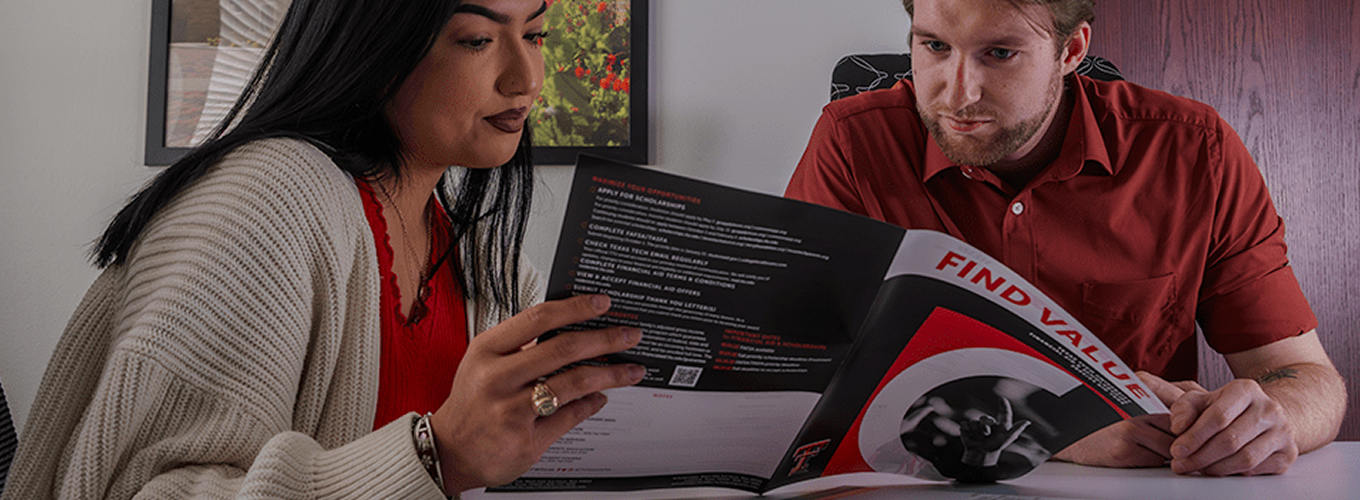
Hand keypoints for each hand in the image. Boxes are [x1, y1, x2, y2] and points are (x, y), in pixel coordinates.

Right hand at [431, 294, 644, 492]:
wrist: (449, 450)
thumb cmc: (471, 403)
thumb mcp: (483, 363)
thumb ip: (521, 345)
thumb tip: (569, 328)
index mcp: (487, 350)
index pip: (539, 318)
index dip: (576, 308)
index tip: (602, 303)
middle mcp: (498, 378)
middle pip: (564, 349)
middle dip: (605, 339)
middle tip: (629, 336)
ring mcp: (512, 411)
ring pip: (574, 384)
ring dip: (610, 375)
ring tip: (630, 370)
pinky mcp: (526, 439)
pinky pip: (570, 416)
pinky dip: (591, 404)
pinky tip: (601, 398)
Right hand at [959, 397, 1030, 466]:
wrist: (980, 455)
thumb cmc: (995, 447)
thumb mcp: (1006, 439)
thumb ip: (1017, 429)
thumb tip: (1027, 421)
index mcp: (1000, 425)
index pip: (1003, 413)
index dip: (1003, 406)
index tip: (1001, 399)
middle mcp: (988, 423)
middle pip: (985, 418)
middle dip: (985, 426)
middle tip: (986, 435)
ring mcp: (977, 424)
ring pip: (974, 422)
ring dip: (977, 432)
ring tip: (979, 439)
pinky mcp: (967, 427)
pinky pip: (966, 424)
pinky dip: (967, 431)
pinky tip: (971, 437)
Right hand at [1053, 372, 1179, 467]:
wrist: (1065, 431)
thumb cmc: (1097, 414)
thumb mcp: (1127, 393)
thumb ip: (1156, 397)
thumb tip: (1191, 408)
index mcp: (1139, 384)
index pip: (1184, 400)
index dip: (1191, 416)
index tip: (1191, 425)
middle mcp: (1136, 404)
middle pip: (1180, 425)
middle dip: (1182, 435)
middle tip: (1177, 440)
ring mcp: (1130, 427)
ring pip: (1171, 446)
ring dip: (1169, 450)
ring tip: (1155, 447)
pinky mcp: (1124, 450)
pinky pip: (1155, 460)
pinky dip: (1153, 460)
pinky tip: (1140, 453)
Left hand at [1165, 377, 1297, 475]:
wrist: (1263, 416)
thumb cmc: (1226, 408)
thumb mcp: (1202, 400)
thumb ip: (1184, 409)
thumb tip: (1177, 427)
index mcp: (1246, 390)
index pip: (1218, 416)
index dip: (1195, 436)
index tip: (1177, 450)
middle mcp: (1269, 408)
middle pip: (1230, 440)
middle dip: (1200, 456)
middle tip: (1181, 464)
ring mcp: (1282, 431)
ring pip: (1245, 458)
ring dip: (1215, 468)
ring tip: (1197, 468)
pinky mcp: (1288, 453)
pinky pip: (1257, 470)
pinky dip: (1233, 473)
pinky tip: (1218, 469)